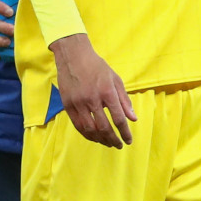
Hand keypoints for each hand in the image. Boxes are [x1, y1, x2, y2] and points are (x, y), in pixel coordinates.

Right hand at [50, 33, 135, 148]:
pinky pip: (77, 125)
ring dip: (100, 140)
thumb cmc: (96, 66)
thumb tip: (133, 119)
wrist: (73, 55)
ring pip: (90, 129)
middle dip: (113, 140)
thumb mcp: (115, 79)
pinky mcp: (67, 104)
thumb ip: (124, 100)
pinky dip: (86, 134)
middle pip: (104, 127)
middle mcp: (92, 98)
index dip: (125, 133)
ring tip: (107, 143)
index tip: (128, 140)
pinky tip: (93, 137)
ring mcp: (78, 102)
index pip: (118, 119)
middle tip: (119, 145)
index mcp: (107, 92)